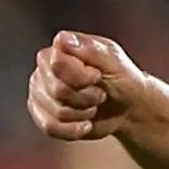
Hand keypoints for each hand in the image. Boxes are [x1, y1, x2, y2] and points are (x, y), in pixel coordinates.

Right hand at [27, 31, 148, 140]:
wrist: (128, 108)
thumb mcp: (115, 62)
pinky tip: (85, 124)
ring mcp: (40, 91)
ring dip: (84, 112)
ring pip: (56, 111)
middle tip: (101, 93)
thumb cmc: (123, 79)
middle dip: (87, 96)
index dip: (81, 75)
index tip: (98, 76)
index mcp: (62, 48)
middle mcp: (45, 68)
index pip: (57, 63)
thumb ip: (91, 50)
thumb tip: (63, 38)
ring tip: (94, 105)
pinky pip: (50, 127)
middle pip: (57, 90)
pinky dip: (73, 129)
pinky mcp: (41, 114)